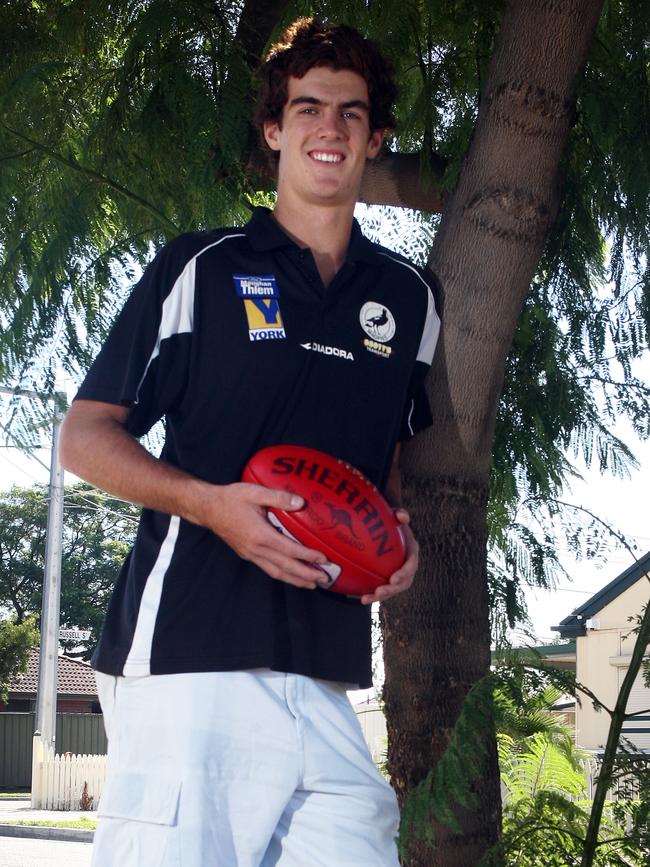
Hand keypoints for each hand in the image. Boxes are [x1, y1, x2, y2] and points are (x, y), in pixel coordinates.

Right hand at [205, 482, 327, 589]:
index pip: (290, 550)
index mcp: (260, 535)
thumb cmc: (230, 498)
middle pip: (286, 567)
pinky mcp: (247, 554)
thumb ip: (278, 497)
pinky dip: (282, 574)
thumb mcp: (254, 492)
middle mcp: (256, 549)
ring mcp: (250, 554)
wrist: (206, 509)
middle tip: (325, 579)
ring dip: (296, 580)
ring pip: (277, 572)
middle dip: (306, 575)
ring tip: (312, 584)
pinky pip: (268, 569)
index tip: (324, 559)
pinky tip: (290, 575)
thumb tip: (301, 502)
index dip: (308, 556)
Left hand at [360, 508, 417, 604]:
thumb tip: (401, 515)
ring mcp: (398, 575)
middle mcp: (407, 566)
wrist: (386, 532)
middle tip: (380, 591)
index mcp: (411, 552)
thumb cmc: (392, 524)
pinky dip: (373, 595)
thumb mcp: (397, 517)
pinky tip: (361, 598)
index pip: (411, 564)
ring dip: (381, 596)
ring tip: (367, 598)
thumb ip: (401, 514)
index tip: (393, 578)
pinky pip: (382, 590)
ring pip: (393, 589)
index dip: (404, 573)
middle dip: (392, 590)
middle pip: (403, 582)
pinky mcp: (388, 580)